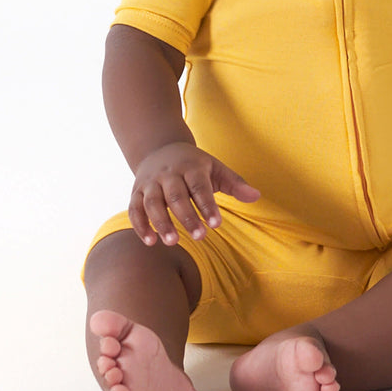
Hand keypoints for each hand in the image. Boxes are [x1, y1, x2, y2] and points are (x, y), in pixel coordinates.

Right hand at [128, 142, 259, 246]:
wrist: (160, 148)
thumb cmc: (194, 165)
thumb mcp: (216, 168)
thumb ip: (235, 184)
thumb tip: (257, 196)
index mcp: (191, 166)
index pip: (199, 186)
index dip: (207, 205)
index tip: (216, 225)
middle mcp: (169, 173)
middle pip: (176, 195)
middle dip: (187, 217)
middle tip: (199, 237)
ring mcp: (150, 182)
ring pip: (152, 202)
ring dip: (161, 222)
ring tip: (173, 242)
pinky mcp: (136, 192)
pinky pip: (135, 209)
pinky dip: (140, 225)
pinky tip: (151, 242)